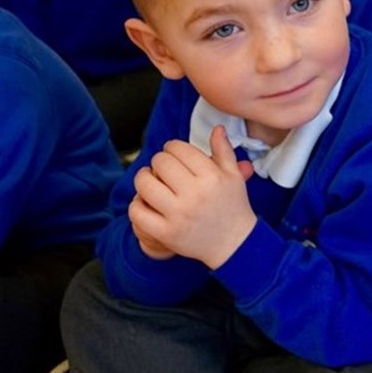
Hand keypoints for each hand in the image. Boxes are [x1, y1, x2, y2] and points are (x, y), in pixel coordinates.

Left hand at [127, 126, 257, 268]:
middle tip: (163, 167)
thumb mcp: (233, 176)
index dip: (172, 147)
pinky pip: (138, 212)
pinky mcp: (166, 233)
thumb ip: (224, 151)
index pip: (179, 149)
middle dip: (159, 161)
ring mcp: (179, 215)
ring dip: (143, 178)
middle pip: (160, 162)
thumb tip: (216, 128)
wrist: (234, 244)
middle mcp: (195, 194)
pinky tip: (145, 201)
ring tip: (149, 180)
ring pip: (144, 184)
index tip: (173, 153)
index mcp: (212, 177)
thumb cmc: (233, 207)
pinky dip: (137, 204)